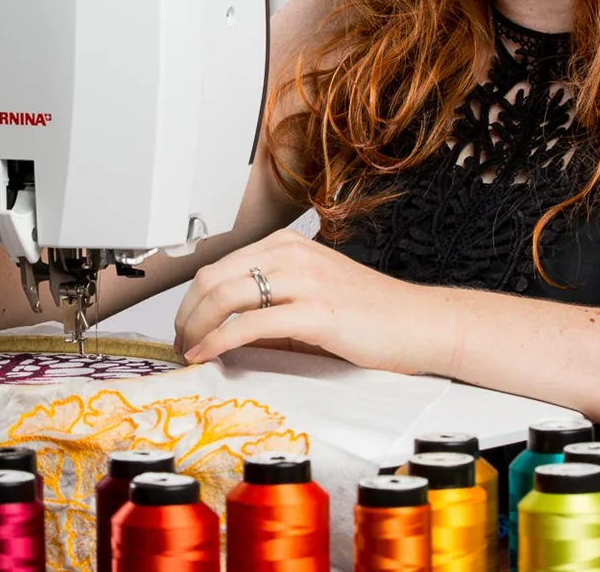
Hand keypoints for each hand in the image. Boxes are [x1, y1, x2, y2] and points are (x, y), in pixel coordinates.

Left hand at [172, 229, 446, 373]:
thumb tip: (222, 329)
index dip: (190, 299)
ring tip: (190, 351)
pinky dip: (218, 341)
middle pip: (213, 279)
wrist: (419, 324)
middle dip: (186, 314)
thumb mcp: (311, 295)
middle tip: (180, 342)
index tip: (183, 325)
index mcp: (288, 245)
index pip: (218, 265)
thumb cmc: (371, 314)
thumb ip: (269, 303)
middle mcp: (292, 254)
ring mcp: (304, 280)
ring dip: (196, 328)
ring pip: (224, 296)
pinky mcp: (315, 312)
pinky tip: (207, 354)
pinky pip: (249, 324)